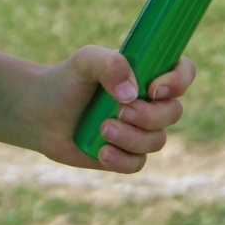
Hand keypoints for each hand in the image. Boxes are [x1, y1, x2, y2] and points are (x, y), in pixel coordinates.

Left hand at [30, 45, 195, 173]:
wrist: (41, 114)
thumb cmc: (67, 81)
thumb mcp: (84, 61)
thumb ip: (109, 64)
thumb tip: (132, 92)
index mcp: (147, 72)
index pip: (183, 72)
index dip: (178, 81)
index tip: (153, 89)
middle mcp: (149, 102)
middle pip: (173, 112)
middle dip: (149, 116)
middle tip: (119, 110)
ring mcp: (140, 130)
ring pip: (156, 141)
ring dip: (130, 138)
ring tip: (101, 128)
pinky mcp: (126, 154)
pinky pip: (138, 163)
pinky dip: (121, 159)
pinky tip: (101, 152)